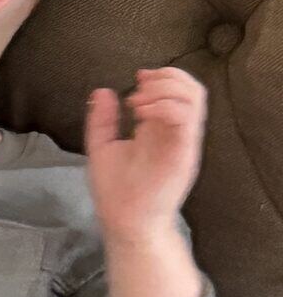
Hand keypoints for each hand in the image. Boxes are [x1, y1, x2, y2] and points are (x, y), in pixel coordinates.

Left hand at [84, 68, 205, 241]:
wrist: (124, 222)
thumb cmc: (116, 190)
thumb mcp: (102, 147)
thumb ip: (103, 120)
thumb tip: (104, 91)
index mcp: (160, 128)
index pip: (178, 89)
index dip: (162, 75)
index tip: (137, 78)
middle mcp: (175, 132)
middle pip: (191, 87)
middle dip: (166, 76)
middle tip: (139, 87)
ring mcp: (182, 141)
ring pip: (194, 98)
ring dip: (165, 89)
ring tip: (137, 103)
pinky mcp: (183, 153)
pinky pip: (187, 120)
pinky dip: (165, 107)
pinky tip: (141, 116)